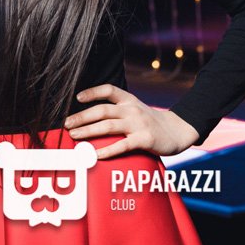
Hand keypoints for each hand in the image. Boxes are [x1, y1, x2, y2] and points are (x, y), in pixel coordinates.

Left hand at [63, 84, 199, 160]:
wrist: (177, 131)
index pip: (109, 90)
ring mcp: (138, 124)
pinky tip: (95, 155)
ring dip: (88, 131)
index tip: (77, 97)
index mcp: (129, 100)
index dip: (92, 92)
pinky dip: (107, 150)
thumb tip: (90, 117)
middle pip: (102, 110)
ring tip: (74, 137)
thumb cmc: (150, 122)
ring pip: (108, 126)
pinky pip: (122, 145)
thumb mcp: (135, 110)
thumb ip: (117, 111)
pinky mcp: (144, 139)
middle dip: (82, 117)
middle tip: (67, 124)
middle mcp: (132, 109)